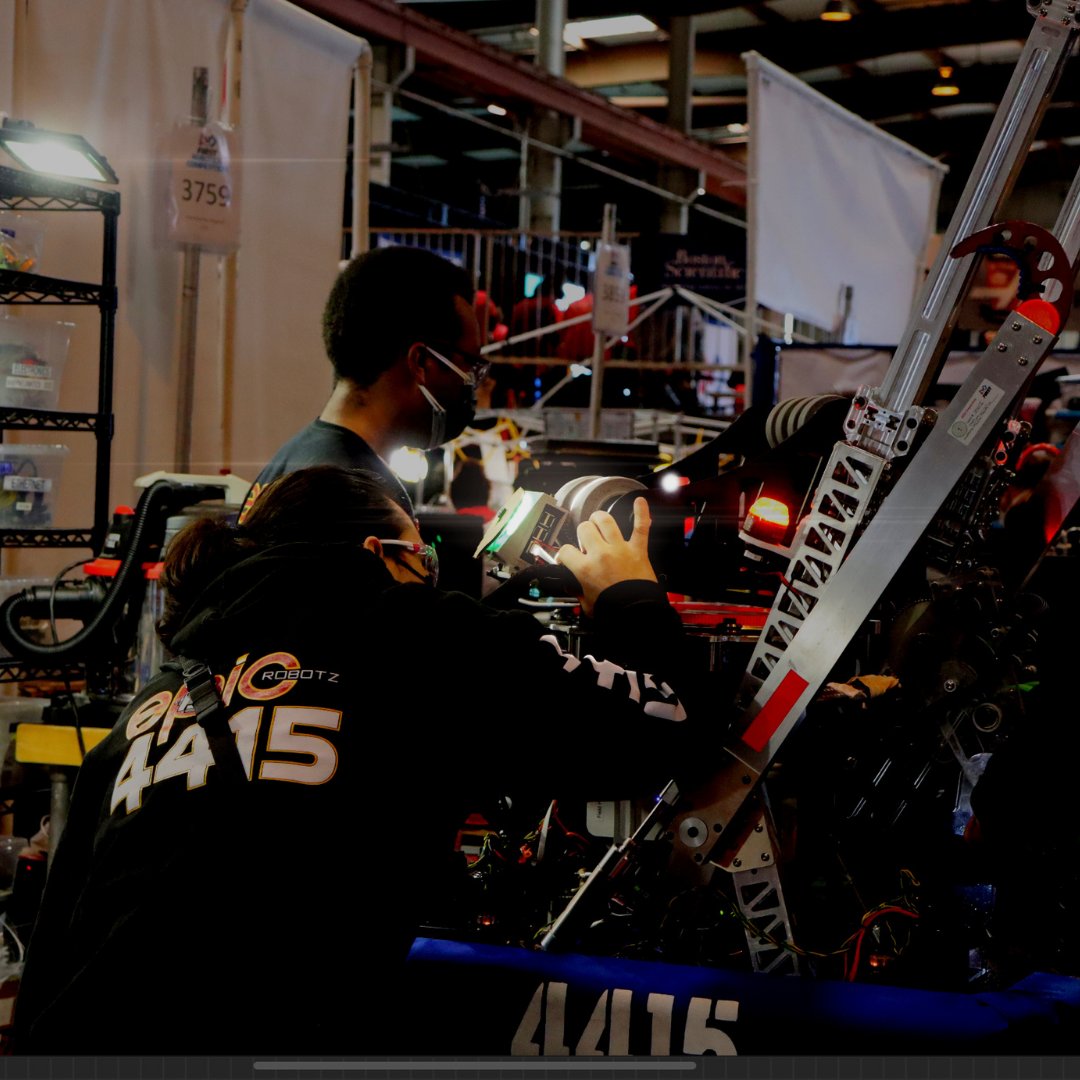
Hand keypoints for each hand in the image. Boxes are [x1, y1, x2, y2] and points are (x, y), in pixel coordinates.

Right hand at [555, 497, 655, 615]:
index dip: (564, 555)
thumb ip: (578, 591)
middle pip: (584, 529)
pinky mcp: (637, 550)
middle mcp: (601, 554)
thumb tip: (574, 585)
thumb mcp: (586, 604)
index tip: (567, 559)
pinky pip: (641, 527)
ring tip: (599, 522)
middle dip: (583, 535)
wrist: (637, 613)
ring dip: (599, 519)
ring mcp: (620, 549)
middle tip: (587, 544)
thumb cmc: (613, 610)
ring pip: (605, 521)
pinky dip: (641, 513)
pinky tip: (639, 502)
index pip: (565, 551)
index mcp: (585, 569)